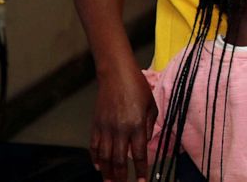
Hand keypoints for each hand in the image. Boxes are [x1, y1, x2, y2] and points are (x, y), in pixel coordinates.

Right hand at [90, 65, 157, 181]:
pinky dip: (95, 158)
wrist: (116, 74)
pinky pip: (94, 146)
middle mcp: (120, 129)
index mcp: (137, 125)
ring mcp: (105, 128)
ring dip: (107, 172)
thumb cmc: (137, 87)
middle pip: (119, 160)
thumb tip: (145, 143)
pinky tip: (98, 166)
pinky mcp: (95, 125)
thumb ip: (150, 126)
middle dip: (121, 176)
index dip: (140, 170)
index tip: (142, 181)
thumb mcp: (152, 105)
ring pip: (104, 157)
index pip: (139, 154)